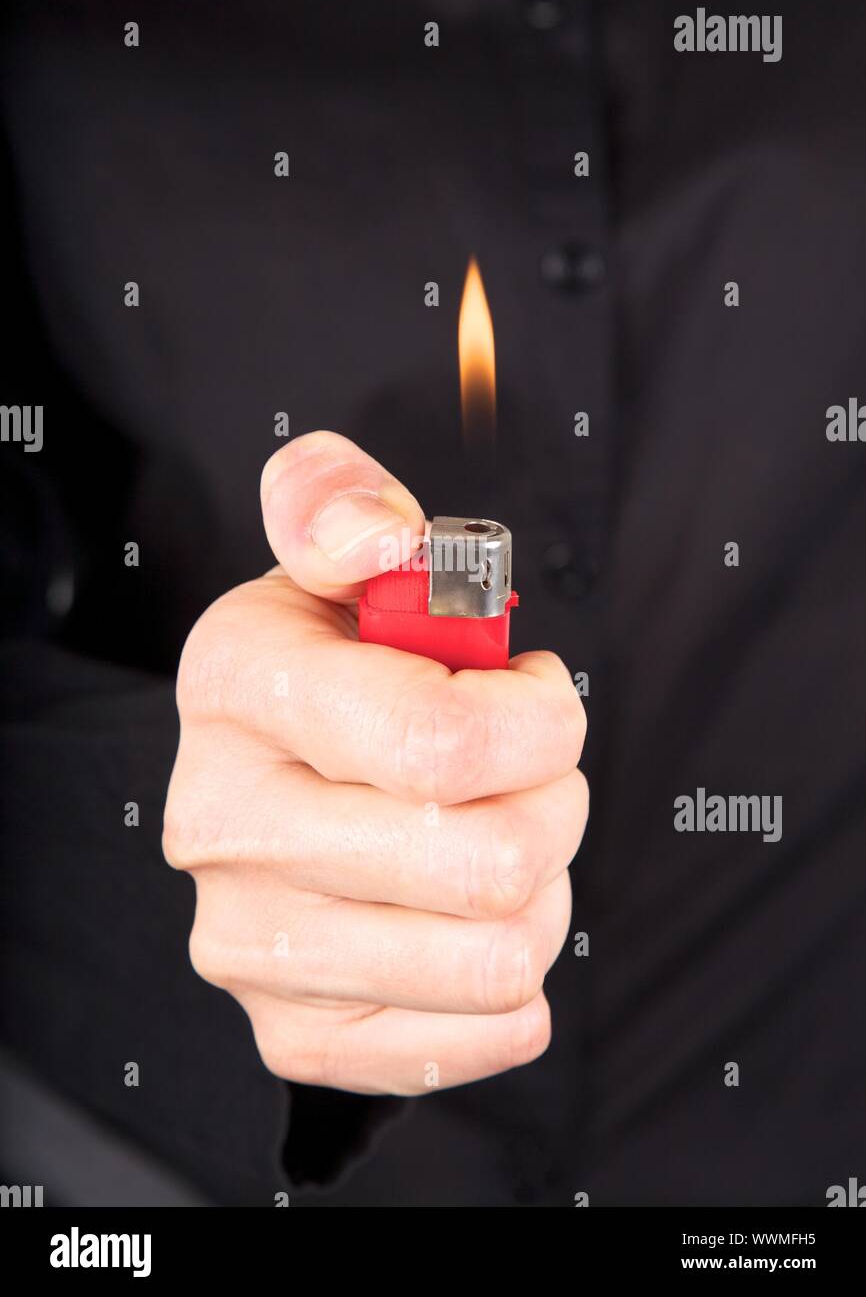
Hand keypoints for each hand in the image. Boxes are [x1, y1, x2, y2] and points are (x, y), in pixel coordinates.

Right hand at [163, 431, 587, 1093]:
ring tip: (501, 835)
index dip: (542, 722)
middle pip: (488, 862)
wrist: (279, 771)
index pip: (440, 742)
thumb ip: (343, 506)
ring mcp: (250, 943)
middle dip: (557, 801)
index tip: (538, 692)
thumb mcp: (337, 559)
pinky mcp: (295, 1031)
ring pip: (499, 958)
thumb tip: (377, 539)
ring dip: (542, 888)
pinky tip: (477, 915)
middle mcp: (222, 825)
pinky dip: (517, 977)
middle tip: (532, 769)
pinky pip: (483, 1035)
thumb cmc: (339, 658)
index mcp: (236, 686)